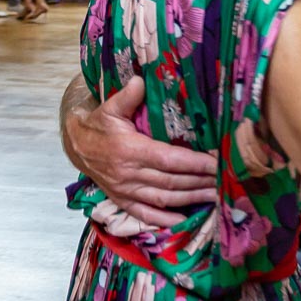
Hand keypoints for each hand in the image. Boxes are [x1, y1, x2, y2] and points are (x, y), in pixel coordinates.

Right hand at [65, 76, 217, 227]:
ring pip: (163, 199)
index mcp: (130, 150)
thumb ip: (128, 96)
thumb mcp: (110, 107)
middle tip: (224, 180)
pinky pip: (145, 215)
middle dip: (200, 182)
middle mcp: (129, 173)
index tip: (216, 162)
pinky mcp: (122, 200)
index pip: (169, 159)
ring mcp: (125, 190)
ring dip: (190, 200)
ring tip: (214, 196)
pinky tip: (184, 221)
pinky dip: (165, 220)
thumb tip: (141, 79)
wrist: (75, 145)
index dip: (195, 163)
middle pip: (171, 182)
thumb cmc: (98, 125)